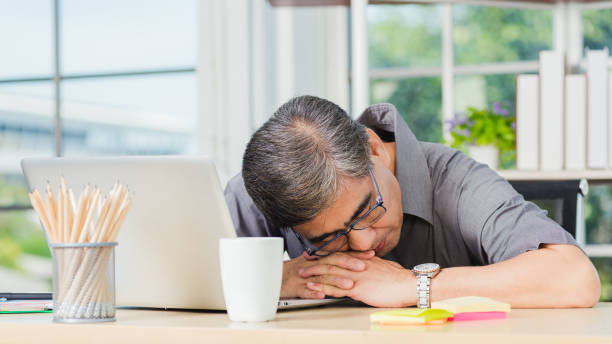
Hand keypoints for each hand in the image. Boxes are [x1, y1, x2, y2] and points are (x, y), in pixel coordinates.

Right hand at [280, 251, 373, 298]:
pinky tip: (322, 295)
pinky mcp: (293, 288)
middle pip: (332, 263)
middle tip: (363, 267)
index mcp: (317, 259)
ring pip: (321, 278)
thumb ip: (325, 258)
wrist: (268, 277)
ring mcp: (303, 277)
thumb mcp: (309, 262)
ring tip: (349, 285)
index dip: (354, 254)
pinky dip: (313, 292)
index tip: (371, 254)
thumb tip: (344, 252)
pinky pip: (304, 291)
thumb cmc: (291, 271)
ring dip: (335, 281)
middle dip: (348, 264)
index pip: (339, 254)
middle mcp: (312, 266)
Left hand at [300, 254, 415, 306]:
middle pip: (332, 261)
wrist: (409, 285)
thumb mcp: (384, 266)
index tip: (316, 254)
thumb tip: (369, 264)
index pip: (341, 254)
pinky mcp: (358, 289)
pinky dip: (323, 288)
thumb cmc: (400, 278)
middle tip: (303, 262)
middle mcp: (358, 265)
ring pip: (331, 273)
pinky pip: (336, 289)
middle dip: (316, 262)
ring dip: (315, 275)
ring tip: (302, 275)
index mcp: (364, 259)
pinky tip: (314, 289)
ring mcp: (356, 277)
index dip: (327, 254)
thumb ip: (373, 265)